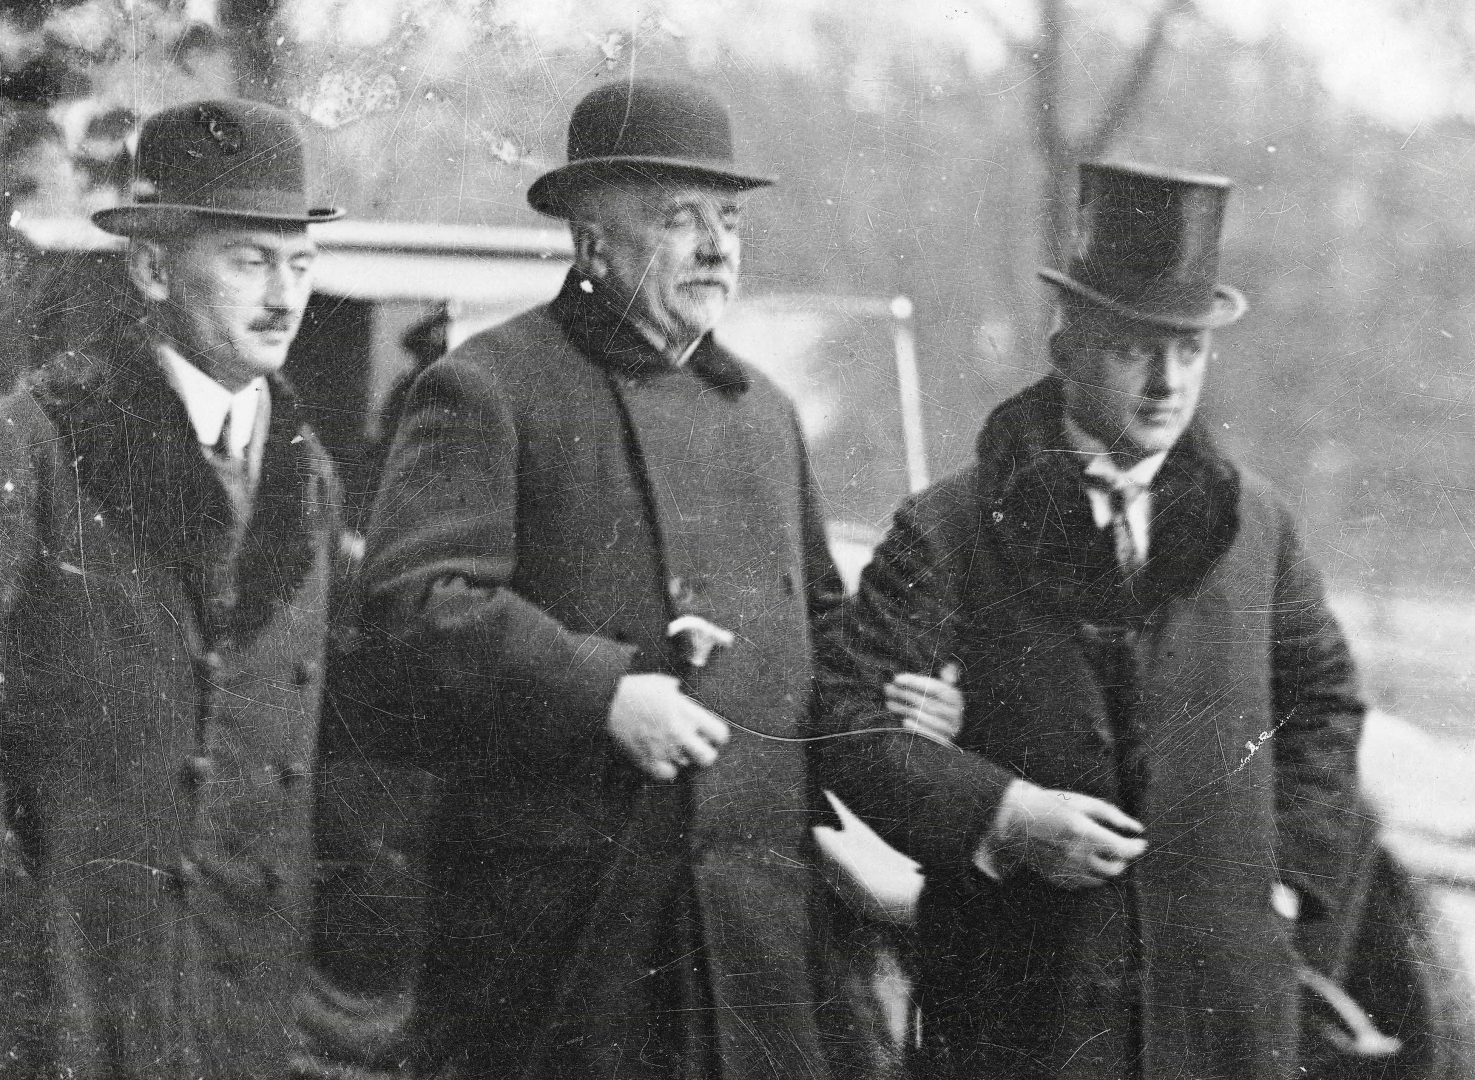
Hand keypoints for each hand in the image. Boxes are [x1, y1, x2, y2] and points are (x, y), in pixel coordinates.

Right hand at [608, 673, 729, 780]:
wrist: (608, 701)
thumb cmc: (636, 689)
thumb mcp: (664, 684)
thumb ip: (681, 696)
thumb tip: (686, 700)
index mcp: (687, 712)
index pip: (720, 734)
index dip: (717, 736)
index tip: (710, 735)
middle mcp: (679, 733)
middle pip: (708, 758)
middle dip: (704, 753)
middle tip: (695, 747)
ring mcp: (663, 749)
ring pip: (687, 765)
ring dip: (682, 757)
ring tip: (670, 746)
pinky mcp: (647, 761)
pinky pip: (668, 774)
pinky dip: (666, 768)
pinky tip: (661, 757)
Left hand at [884, 662, 962, 741]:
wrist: (951, 731)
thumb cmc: (944, 705)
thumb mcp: (947, 690)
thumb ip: (948, 677)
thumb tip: (951, 666)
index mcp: (955, 697)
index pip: (934, 686)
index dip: (914, 681)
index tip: (896, 678)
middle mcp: (955, 713)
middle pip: (925, 701)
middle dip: (904, 694)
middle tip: (887, 689)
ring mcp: (949, 728)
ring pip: (923, 716)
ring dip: (904, 709)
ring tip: (888, 703)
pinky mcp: (942, 742)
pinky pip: (926, 734)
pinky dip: (914, 727)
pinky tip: (903, 721)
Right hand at [997, 781, 1146, 889]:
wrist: (1014, 819)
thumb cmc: (1049, 804)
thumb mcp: (1081, 801)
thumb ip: (1112, 815)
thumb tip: (1137, 829)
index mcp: (1084, 833)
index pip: (1123, 850)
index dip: (1137, 848)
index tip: (1141, 842)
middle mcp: (1076, 856)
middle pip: (1116, 869)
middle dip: (1124, 859)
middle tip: (1121, 847)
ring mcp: (1066, 870)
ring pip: (1102, 879)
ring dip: (1109, 868)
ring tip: (1103, 853)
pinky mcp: (1058, 879)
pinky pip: (1084, 884)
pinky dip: (1091, 874)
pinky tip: (1085, 860)